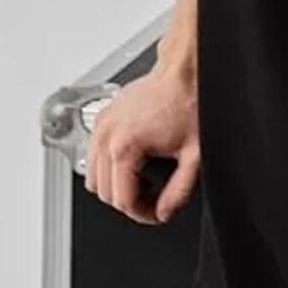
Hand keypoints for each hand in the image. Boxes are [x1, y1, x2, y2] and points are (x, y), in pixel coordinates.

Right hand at [83, 65, 199, 224]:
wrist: (184, 73)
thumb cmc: (189, 103)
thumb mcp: (193, 156)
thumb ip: (179, 191)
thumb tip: (164, 211)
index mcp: (124, 147)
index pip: (122, 201)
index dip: (143, 214)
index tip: (158, 212)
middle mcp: (106, 136)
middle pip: (105, 192)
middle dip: (130, 201)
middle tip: (155, 198)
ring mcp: (101, 124)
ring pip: (93, 177)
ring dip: (116, 185)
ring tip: (145, 179)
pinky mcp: (102, 117)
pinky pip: (93, 155)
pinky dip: (108, 166)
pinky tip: (134, 162)